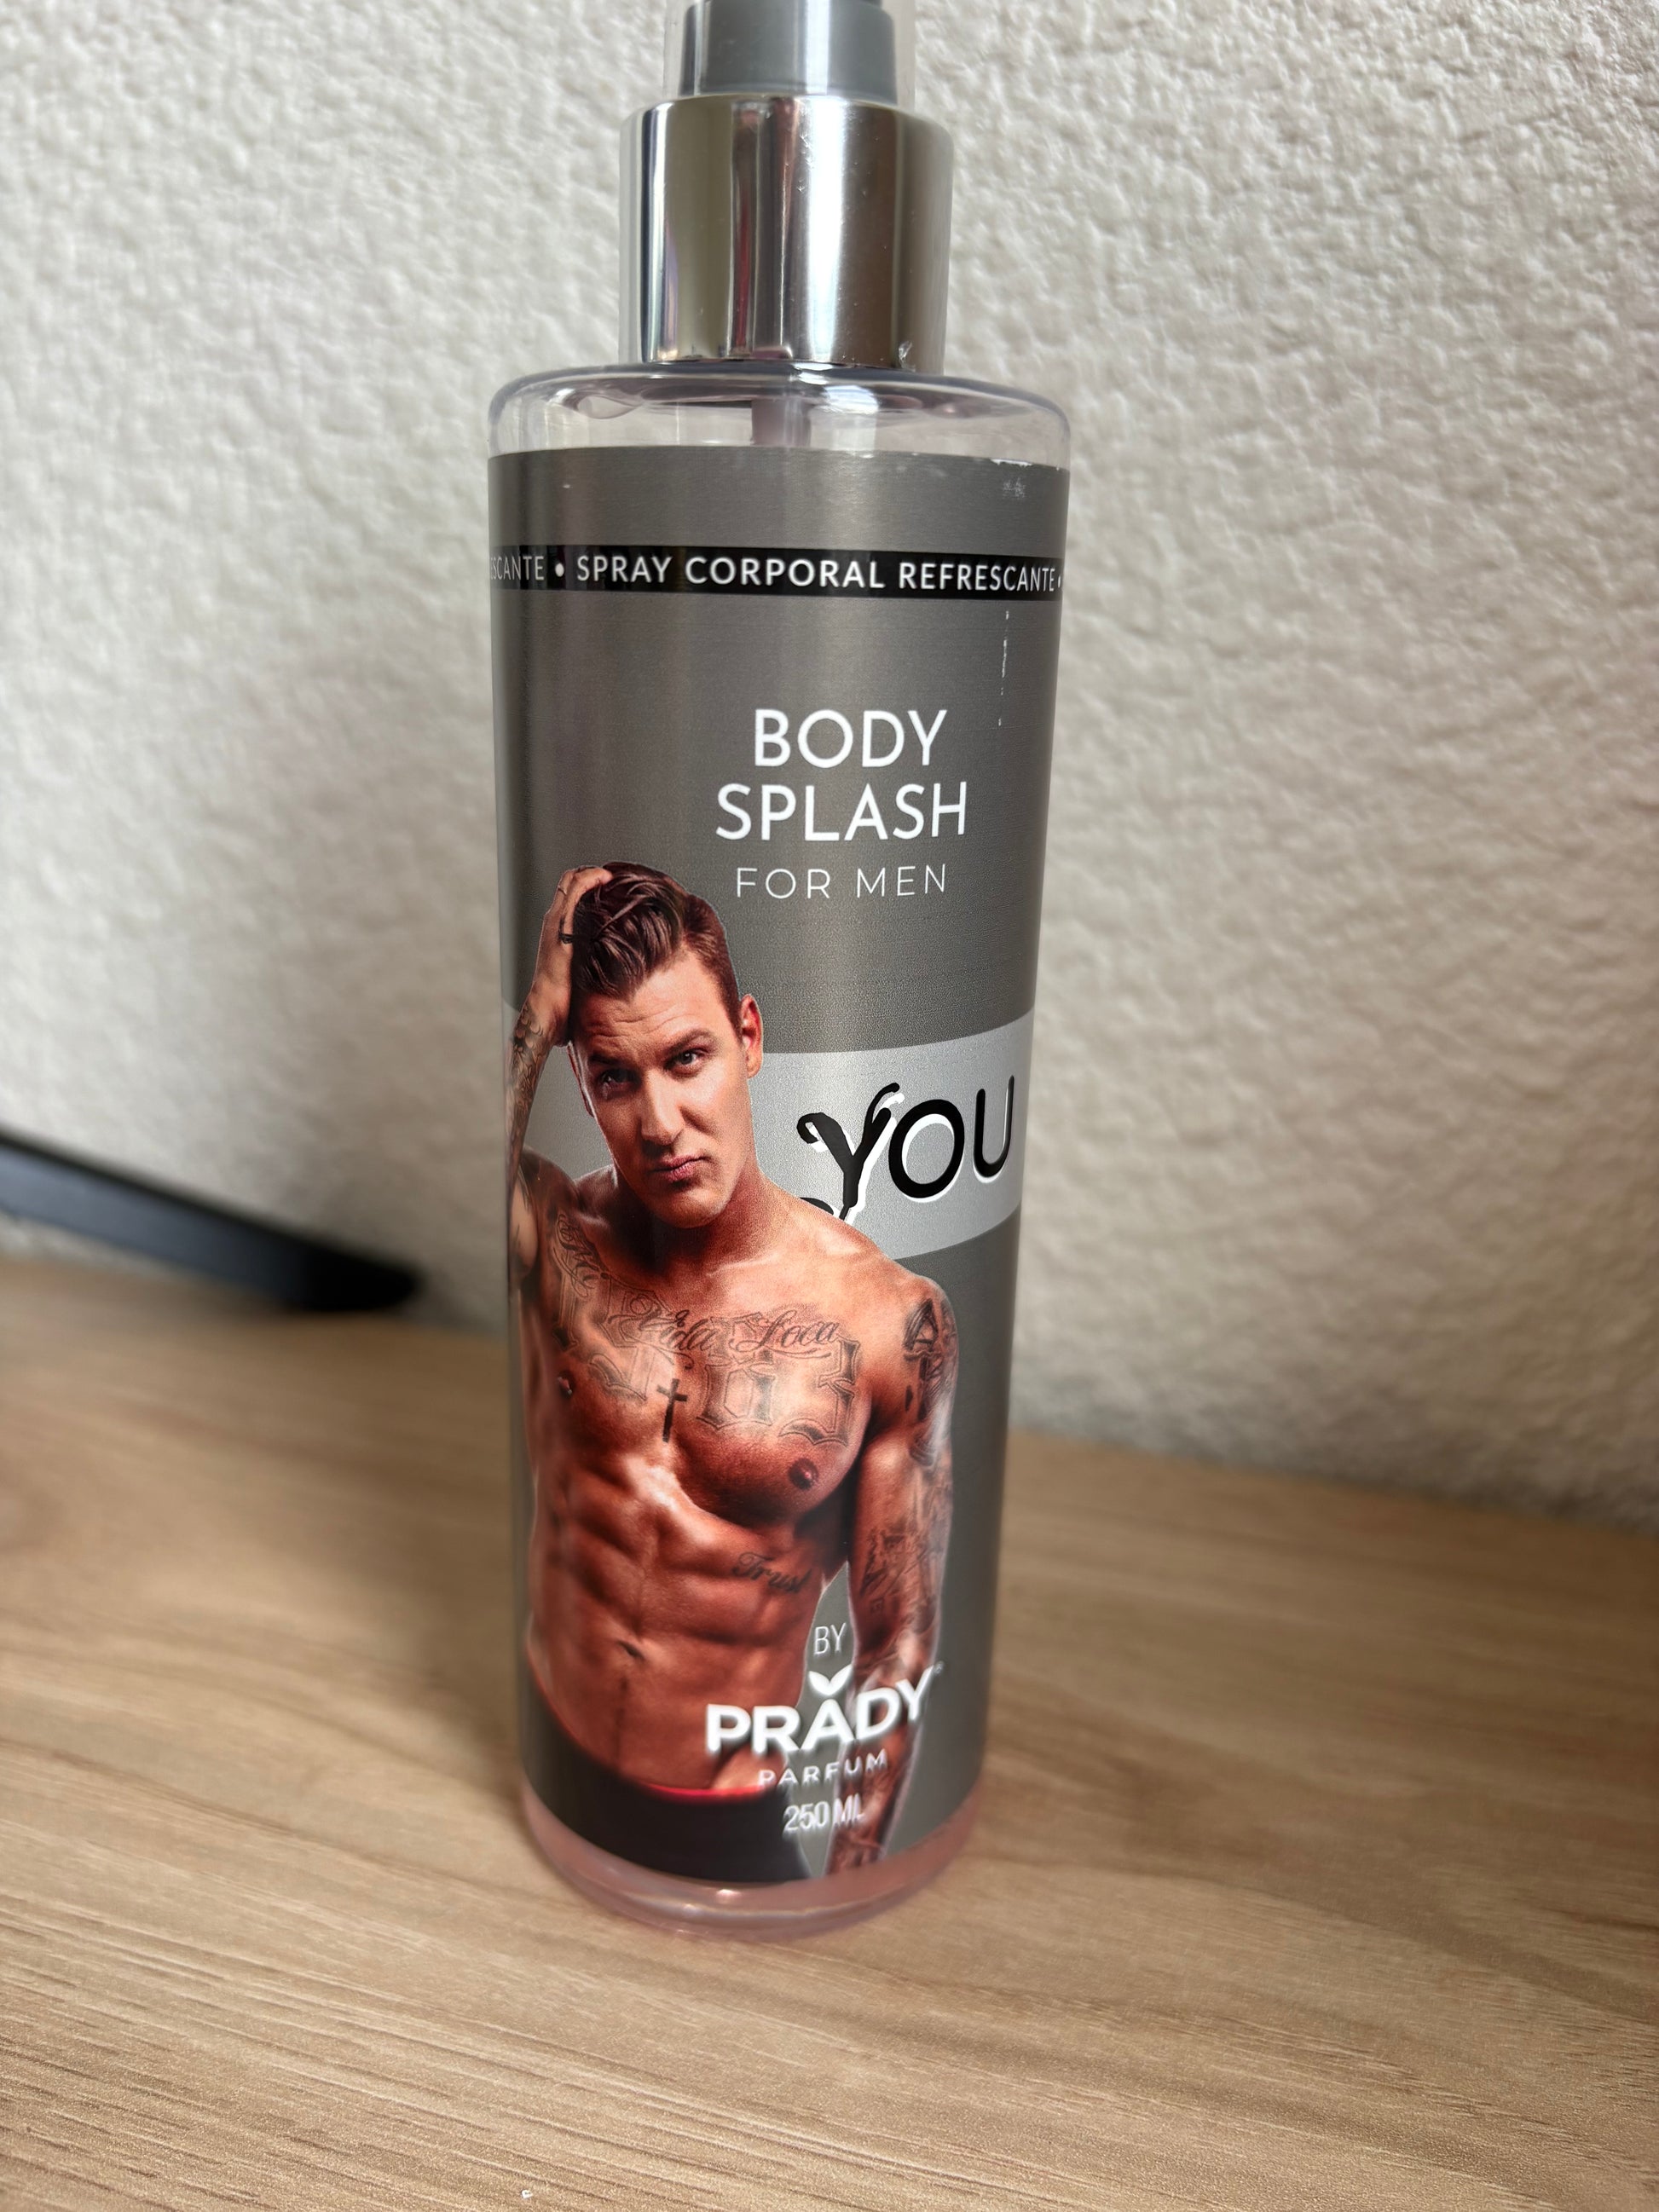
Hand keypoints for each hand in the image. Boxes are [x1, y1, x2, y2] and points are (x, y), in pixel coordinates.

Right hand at [528, 866, 611, 1044]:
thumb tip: (611, 965)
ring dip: (592, 872)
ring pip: (570, 881)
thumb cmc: (564, 995)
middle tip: (612, 875)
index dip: (587, 882)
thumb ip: (591, 959)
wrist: (548, 1005)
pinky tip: (605, 878)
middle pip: (568, 881)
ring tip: (610, 873)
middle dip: (591, 872)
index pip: (570, 894)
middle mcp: (554, 920)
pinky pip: (574, 892)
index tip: (608, 882)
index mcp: (558, 929)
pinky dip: (589, 879)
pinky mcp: (561, 924)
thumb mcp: (581, 969)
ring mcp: (556, 920)